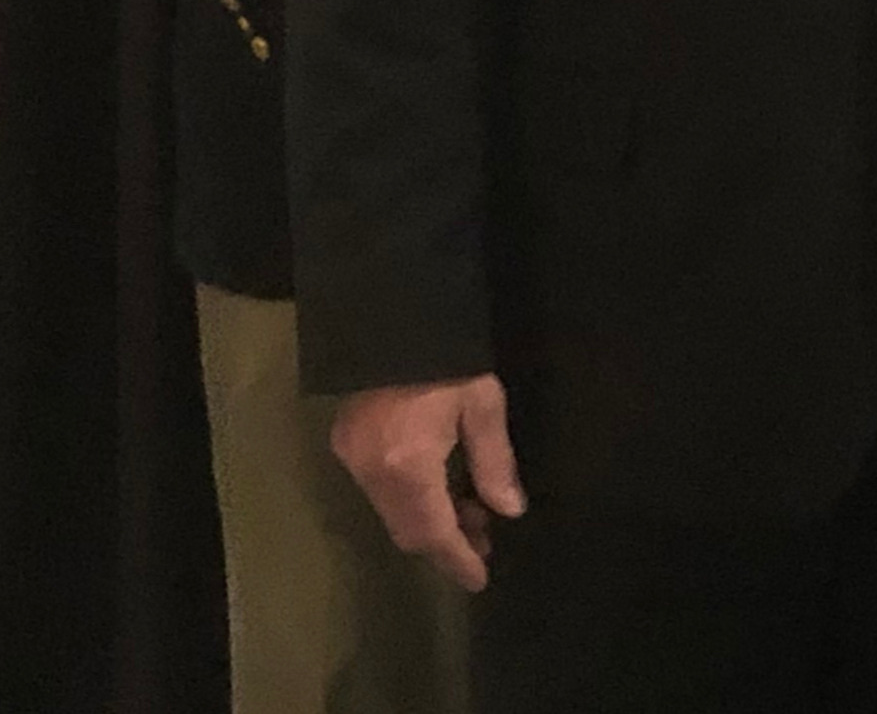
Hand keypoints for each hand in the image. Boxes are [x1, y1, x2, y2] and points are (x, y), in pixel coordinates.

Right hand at [332, 375, 523, 591]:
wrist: (393, 315)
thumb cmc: (448, 358)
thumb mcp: (484, 405)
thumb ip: (495, 462)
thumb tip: (509, 510)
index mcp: (407, 465)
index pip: (433, 531)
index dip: (457, 559)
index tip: (479, 581)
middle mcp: (371, 472)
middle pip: (408, 530)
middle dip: (446, 544)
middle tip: (484, 544)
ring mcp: (352, 459)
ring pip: (392, 514)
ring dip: (431, 521)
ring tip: (473, 514)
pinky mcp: (346, 444)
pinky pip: (380, 492)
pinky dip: (412, 500)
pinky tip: (443, 488)